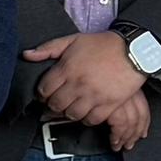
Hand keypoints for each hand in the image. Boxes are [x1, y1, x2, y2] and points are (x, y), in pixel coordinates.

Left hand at [29, 31, 152, 136]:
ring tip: (72, 106)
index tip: (46, 93)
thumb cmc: (102, 45)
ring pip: (72, 115)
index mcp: (67, 68)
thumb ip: (48, 48)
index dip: (42, 93)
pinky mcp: (109, 104)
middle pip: (56, 105)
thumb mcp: (73, 40)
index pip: (44, 90)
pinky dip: (87, 119)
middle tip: (57, 102)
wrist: (134, 50)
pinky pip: (92, 120)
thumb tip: (26, 55)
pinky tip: (87, 111)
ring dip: (69, 113)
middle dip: (53, 105)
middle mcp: (78, 84)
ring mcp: (94, 96)